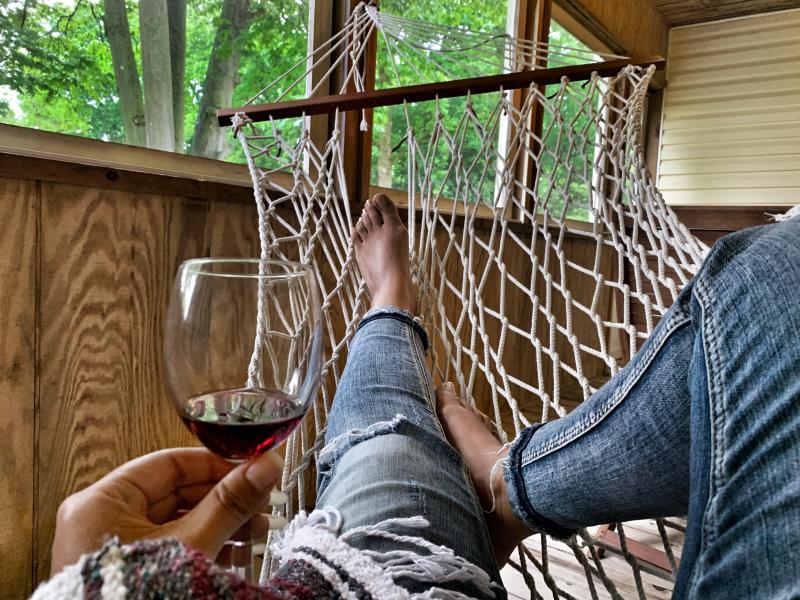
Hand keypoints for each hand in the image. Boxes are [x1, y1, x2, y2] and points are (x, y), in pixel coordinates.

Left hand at [50, 448, 283, 574]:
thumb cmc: (137, 598)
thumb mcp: (192, 545)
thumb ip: (230, 503)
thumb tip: (265, 467)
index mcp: (103, 501)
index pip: (171, 464)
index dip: (217, 464)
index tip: (252, 469)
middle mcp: (103, 519)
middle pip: (177, 492)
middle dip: (226, 498)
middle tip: (263, 500)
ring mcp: (115, 546)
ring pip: (178, 519)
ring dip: (222, 522)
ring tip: (258, 529)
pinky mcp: (129, 569)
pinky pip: (170, 545)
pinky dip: (204, 544)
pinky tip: (237, 551)